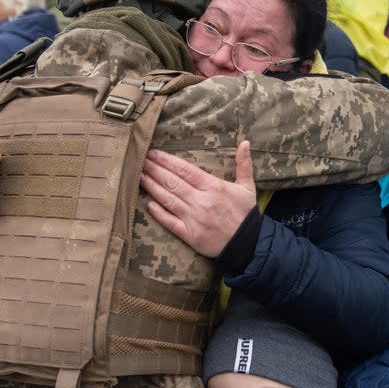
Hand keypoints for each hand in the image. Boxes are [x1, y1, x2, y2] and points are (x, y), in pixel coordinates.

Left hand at [140, 141, 256, 258]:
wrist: (249, 245)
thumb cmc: (246, 215)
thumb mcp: (248, 187)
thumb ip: (244, 164)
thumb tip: (245, 142)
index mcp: (214, 187)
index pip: (185, 170)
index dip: (167, 160)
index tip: (153, 153)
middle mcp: (202, 201)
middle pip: (173, 182)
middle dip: (154, 169)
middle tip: (139, 160)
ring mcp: (194, 218)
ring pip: (168, 199)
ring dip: (152, 187)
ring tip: (138, 176)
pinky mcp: (190, 235)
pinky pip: (170, 222)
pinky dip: (159, 213)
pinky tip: (148, 204)